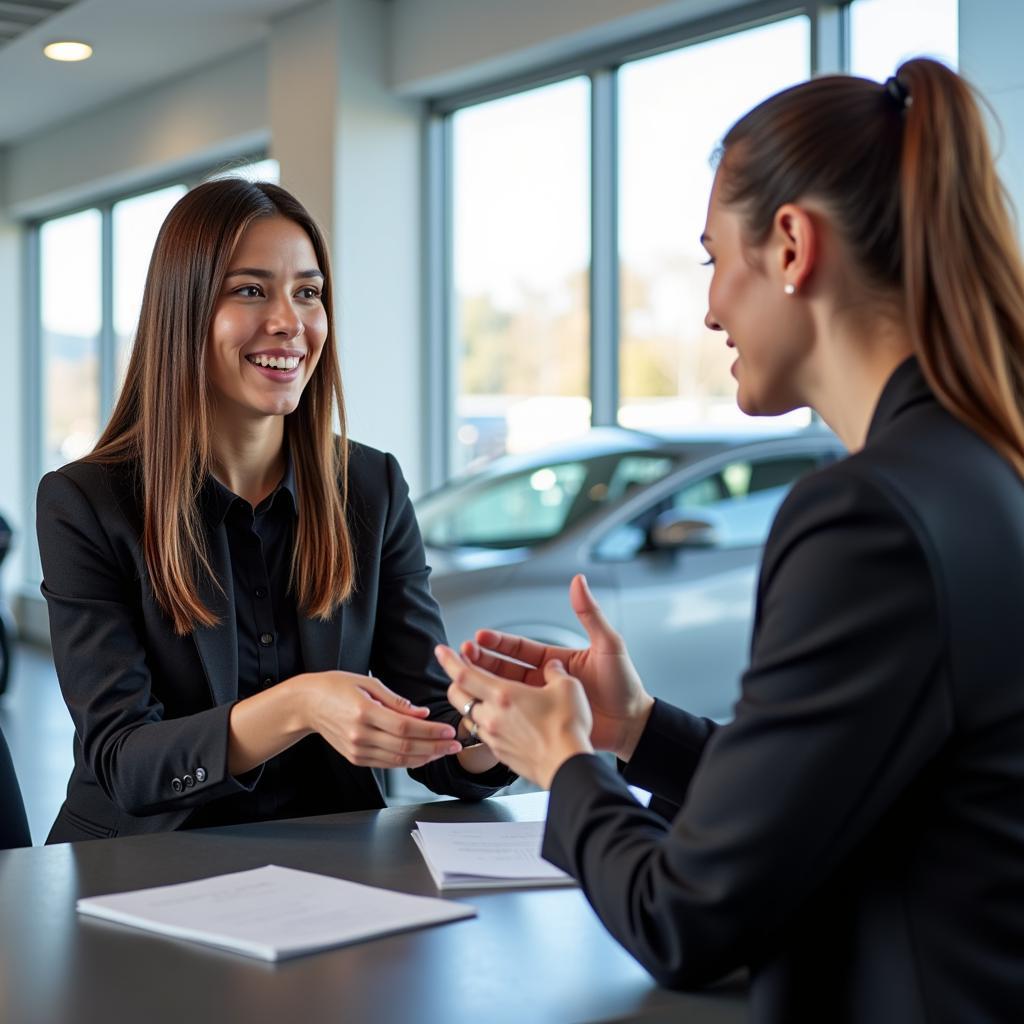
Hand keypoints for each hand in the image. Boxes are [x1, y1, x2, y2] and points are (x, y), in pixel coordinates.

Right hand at [300, 671, 462, 768]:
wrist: (307, 704)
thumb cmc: (336, 687)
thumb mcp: (368, 683)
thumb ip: (397, 701)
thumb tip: (422, 714)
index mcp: (364, 712)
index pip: (404, 728)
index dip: (430, 732)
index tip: (449, 731)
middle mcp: (360, 735)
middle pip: (405, 746)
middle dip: (434, 747)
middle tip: (455, 745)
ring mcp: (357, 750)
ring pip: (398, 760)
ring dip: (425, 757)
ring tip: (444, 751)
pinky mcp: (356, 758)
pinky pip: (387, 763)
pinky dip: (408, 762)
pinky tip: (423, 756)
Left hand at [436, 645, 592, 788]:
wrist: (567, 767)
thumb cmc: (567, 728)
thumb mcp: (567, 688)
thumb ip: (555, 672)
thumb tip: (553, 667)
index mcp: (503, 695)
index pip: (463, 673)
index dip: (449, 660)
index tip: (441, 651)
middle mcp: (492, 716)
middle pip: (457, 695)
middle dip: (455, 680)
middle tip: (463, 672)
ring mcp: (494, 737)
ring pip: (468, 716)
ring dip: (470, 703)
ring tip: (482, 696)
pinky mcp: (500, 753)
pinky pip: (484, 733)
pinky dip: (485, 723)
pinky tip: (501, 720)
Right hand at [462, 574, 653, 760]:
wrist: (632, 724)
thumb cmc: (624, 684)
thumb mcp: (608, 644)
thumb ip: (590, 614)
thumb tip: (578, 581)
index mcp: (556, 659)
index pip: (520, 648)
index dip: (499, 643)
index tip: (479, 637)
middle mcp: (545, 678)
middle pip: (505, 667)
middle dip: (482, 660)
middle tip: (462, 654)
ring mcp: (542, 701)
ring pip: (506, 690)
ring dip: (485, 682)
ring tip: (464, 677)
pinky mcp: (544, 721)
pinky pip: (516, 715)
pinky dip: (498, 710)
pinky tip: (481, 709)